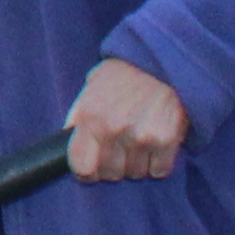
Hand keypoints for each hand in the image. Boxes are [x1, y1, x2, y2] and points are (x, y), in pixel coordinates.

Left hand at [67, 58, 188, 182]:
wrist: (163, 61)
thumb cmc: (125, 73)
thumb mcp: (92, 86)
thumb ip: (79, 114)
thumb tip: (68, 138)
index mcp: (90, 117)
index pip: (81, 167)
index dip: (86, 172)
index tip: (92, 169)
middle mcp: (113, 130)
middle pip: (110, 174)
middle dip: (113, 167)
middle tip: (120, 152)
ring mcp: (141, 137)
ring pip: (135, 173)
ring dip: (136, 164)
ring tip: (139, 143)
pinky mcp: (166, 141)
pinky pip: (159, 170)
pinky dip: (158, 163)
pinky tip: (156, 146)